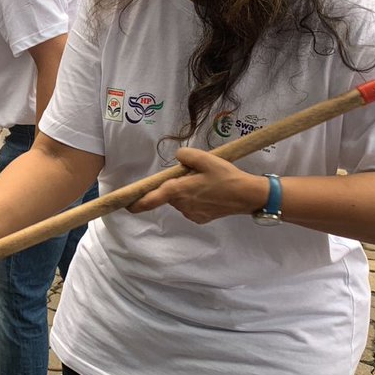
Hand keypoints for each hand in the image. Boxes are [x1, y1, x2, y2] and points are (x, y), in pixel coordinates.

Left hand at [129, 148, 268, 223]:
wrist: (247, 195)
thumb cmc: (225, 176)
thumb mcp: (205, 158)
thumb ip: (186, 156)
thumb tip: (178, 160)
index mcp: (179, 190)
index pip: (152, 199)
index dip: (138, 202)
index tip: (127, 205)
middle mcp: (182, 205)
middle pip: (170, 194)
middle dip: (176, 184)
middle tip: (194, 174)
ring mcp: (192, 214)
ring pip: (181, 200)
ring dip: (187, 191)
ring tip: (206, 182)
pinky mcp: (201, 218)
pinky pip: (191, 206)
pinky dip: (196, 199)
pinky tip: (211, 192)